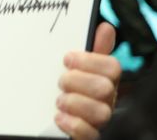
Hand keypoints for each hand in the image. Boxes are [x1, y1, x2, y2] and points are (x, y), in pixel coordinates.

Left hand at [55, 22, 119, 139]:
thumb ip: (90, 50)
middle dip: (79, 81)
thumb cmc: (65, 88)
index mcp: (104, 80)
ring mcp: (98, 120)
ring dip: (76, 103)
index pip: (113, 68)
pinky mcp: (88, 136)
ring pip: (101, 112)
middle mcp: (105, 100)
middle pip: (106, 88)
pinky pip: (90, 134)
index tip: (67, 59)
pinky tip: (59, 117)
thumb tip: (106, 27)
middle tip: (61, 81)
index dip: (90, 61)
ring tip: (59, 100)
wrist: (43, 120)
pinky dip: (73, 124)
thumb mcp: (74, 67)